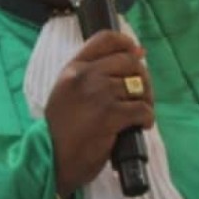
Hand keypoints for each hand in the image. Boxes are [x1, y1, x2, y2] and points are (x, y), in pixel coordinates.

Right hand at [45, 30, 153, 198]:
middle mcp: (85, 76)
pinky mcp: (110, 115)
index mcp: (73, 69)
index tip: (138, 53)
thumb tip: (136, 54)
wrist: (51, 159)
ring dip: (146, 101)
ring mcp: (98, 94)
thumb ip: (91, 75)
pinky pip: (143, 109)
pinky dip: (147, 118)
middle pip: (129, 61)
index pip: (105, 39)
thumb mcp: (66, 93)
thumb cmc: (61, 130)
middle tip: (141, 96)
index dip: (127, 44)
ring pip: (138, 86)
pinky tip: (139, 126)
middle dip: (142, 78)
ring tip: (138, 115)